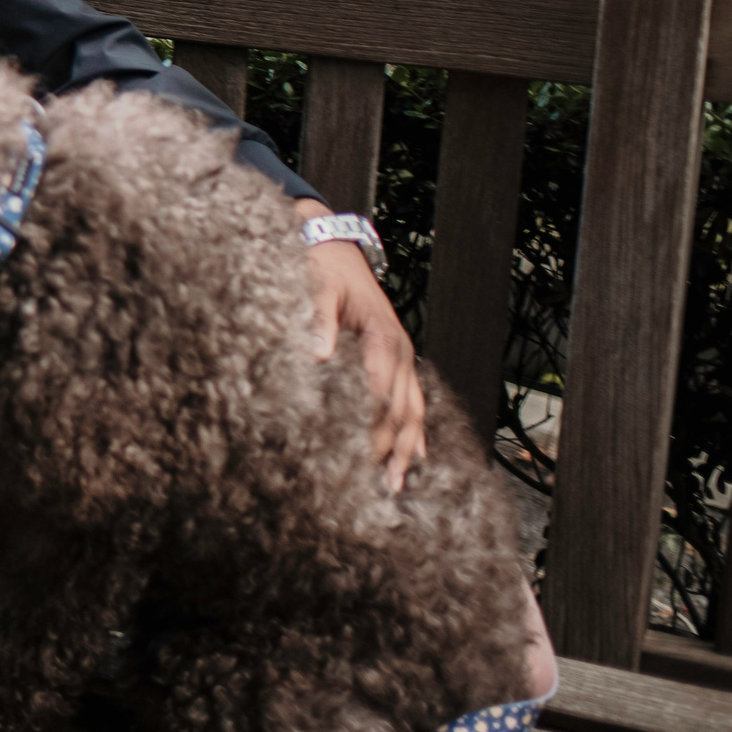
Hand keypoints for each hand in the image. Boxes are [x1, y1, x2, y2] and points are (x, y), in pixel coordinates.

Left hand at [295, 198, 425, 491]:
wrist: (337, 248)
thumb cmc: (326, 270)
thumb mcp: (319, 288)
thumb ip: (320, 321)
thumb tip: (318, 353)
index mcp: (382, 334)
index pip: (382, 385)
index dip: (375, 419)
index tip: (364, 451)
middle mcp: (400, 349)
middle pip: (402, 406)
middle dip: (392, 444)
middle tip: (381, 482)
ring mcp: (403, 356)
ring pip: (413, 409)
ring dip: (406, 446)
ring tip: (397, 482)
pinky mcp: (398, 361)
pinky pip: (412, 400)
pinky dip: (413, 430)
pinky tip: (414, 457)